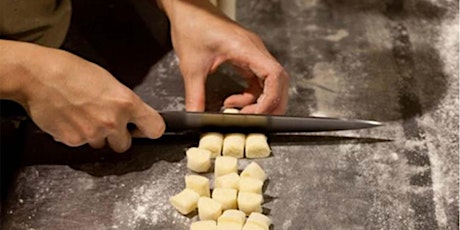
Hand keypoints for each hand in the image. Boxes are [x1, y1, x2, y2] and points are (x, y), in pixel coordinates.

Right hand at [0, 40, 164, 151]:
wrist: (37, 75)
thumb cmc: (70, 71)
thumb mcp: (108, 81)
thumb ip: (123, 102)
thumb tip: (131, 115)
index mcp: (126, 103)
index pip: (155, 128)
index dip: (150, 129)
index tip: (146, 129)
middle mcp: (112, 121)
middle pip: (125, 144)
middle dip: (117, 136)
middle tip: (105, 121)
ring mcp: (93, 134)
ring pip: (102, 145)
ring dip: (96, 136)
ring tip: (83, 115)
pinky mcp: (73, 141)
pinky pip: (81, 144)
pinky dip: (77, 135)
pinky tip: (70, 118)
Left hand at [158, 0, 288, 113]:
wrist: (187, 8)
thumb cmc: (192, 25)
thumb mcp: (191, 66)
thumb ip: (195, 96)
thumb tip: (197, 117)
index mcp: (246, 48)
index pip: (274, 75)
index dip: (270, 99)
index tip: (255, 115)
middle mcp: (254, 50)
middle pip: (278, 81)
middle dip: (270, 104)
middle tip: (254, 120)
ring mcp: (252, 53)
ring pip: (269, 82)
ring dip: (259, 101)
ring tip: (238, 111)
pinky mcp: (245, 56)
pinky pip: (257, 80)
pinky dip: (250, 94)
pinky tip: (233, 100)